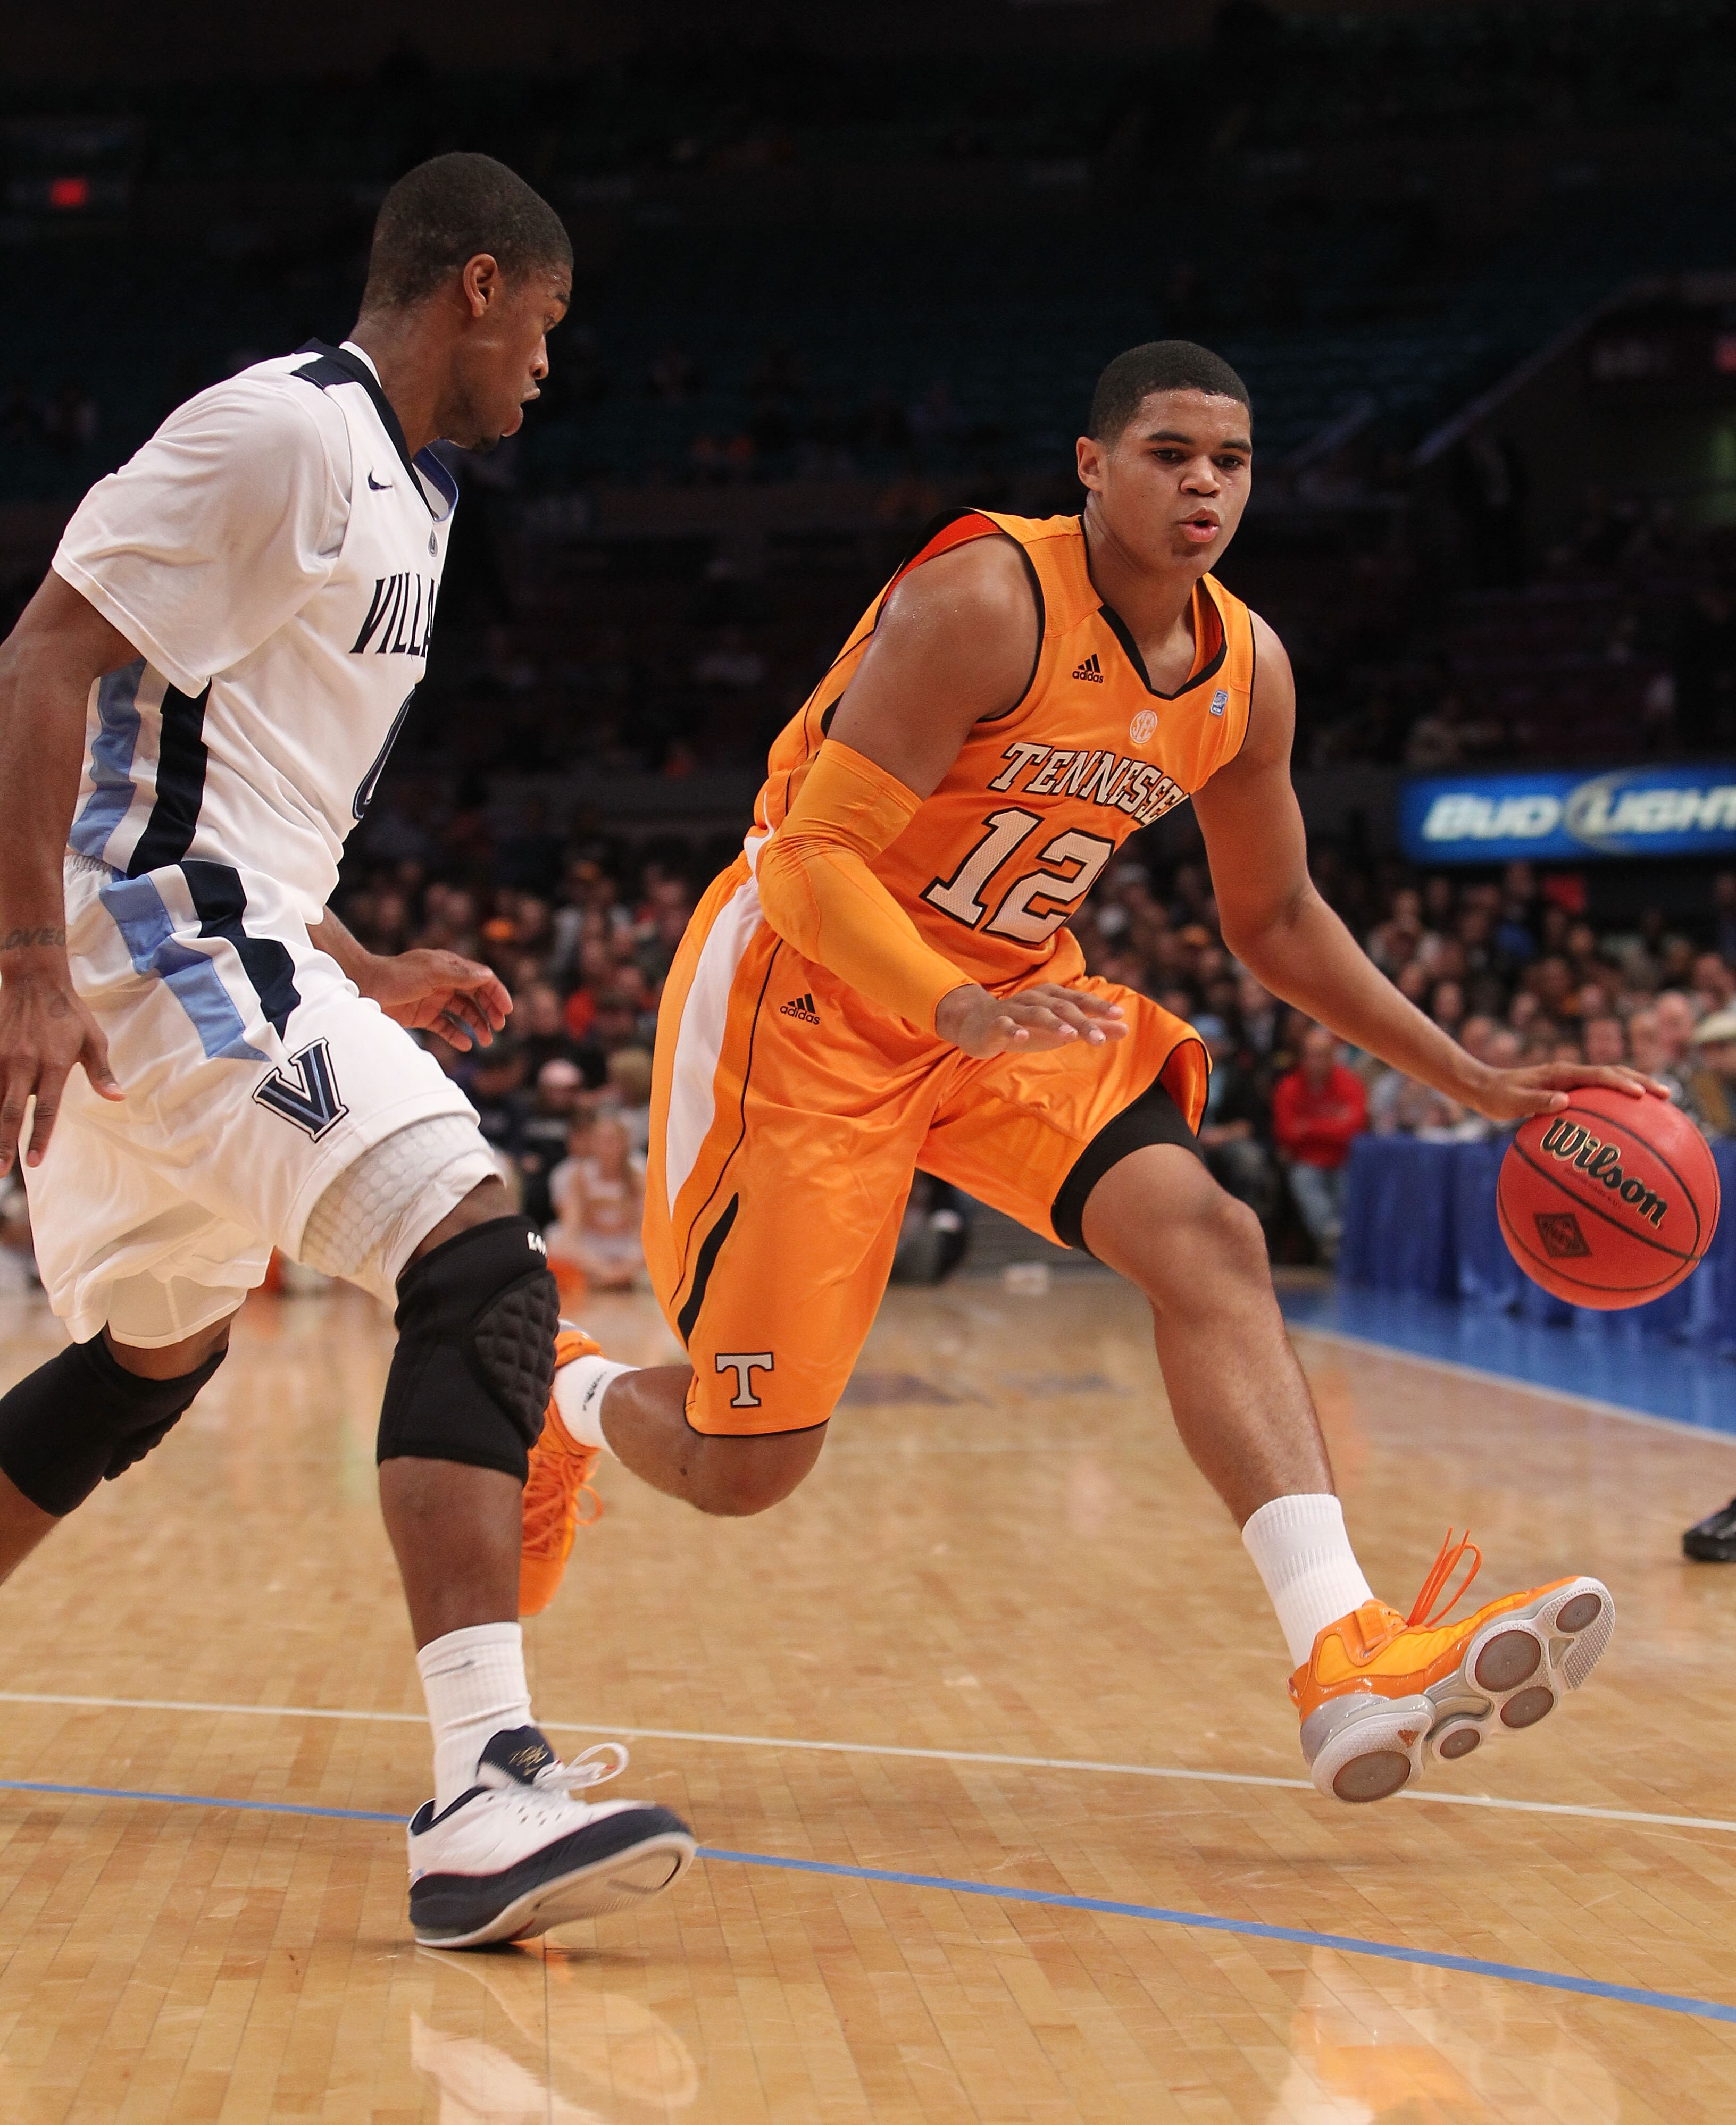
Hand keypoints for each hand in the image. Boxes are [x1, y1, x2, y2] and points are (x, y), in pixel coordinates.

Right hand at [0, 962, 123, 1172]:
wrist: (34, 980)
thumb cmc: (69, 1013)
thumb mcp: (93, 1040)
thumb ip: (102, 1072)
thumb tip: (118, 1098)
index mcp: (55, 1065)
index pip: (46, 1109)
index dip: (39, 1137)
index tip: (35, 1162)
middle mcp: (25, 1064)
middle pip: (10, 1111)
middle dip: (3, 1143)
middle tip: (0, 1171)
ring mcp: (3, 1057)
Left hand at [354, 948, 511, 1051]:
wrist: (362, 987)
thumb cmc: (395, 976)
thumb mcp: (431, 972)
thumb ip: (460, 975)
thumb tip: (488, 975)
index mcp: (449, 966)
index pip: (481, 979)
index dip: (496, 993)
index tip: (506, 1010)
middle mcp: (445, 982)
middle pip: (476, 997)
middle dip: (490, 1011)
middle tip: (498, 1028)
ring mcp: (434, 999)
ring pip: (464, 1013)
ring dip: (477, 1025)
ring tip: (485, 1041)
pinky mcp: (423, 1016)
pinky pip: (446, 1027)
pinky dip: (457, 1036)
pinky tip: (465, 1045)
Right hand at [935, 981, 1127, 1058]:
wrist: (978, 1024)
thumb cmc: (1027, 1025)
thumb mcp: (1062, 1027)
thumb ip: (1092, 1027)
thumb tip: (1126, 1028)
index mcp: (1053, 996)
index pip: (1080, 1000)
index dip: (1099, 1007)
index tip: (1119, 1016)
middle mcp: (1036, 999)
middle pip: (1062, 1007)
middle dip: (1082, 1021)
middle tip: (1100, 1039)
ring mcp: (1015, 1010)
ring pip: (1036, 1014)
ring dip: (1053, 1023)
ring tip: (1069, 1034)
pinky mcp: (996, 1024)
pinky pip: (1005, 1026)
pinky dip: (1014, 1030)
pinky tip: (1022, 1037)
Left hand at [1467, 1060, 1672, 1125]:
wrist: (1485, 1088)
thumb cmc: (1497, 1097)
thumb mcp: (1512, 1101)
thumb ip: (1536, 1101)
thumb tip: (1563, 1102)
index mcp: (1561, 1073)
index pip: (1599, 1075)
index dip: (1621, 1084)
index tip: (1641, 1096)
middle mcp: (1571, 1073)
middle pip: (1614, 1073)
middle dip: (1641, 1082)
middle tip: (1666, 1096)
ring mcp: (1572, 1081)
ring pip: (1611, 1081)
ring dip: (1635, 1089)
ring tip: (1661, 1104)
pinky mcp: (1570, 1090)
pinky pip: (1600, 1095)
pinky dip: (1617, 1102)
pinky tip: (1629, 1123)